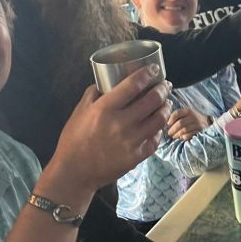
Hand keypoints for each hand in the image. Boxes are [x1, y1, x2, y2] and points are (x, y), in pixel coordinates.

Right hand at [52, 66, 171, 192]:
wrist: (74, 172)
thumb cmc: (74, 140)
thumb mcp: (79, 111)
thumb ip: (93, 94)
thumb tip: (106, 81)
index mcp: (105, 109)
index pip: (133, 85)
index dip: (147, 74)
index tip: (154, 69)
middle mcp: (120, 123)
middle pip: (152, 100)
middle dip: (163, 89)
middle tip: (166, 85)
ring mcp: (130, 141)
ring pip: (159, 119)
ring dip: (165, 108)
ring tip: (166, 103)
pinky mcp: (136, 157)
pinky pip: (155, 140)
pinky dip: (158, 130)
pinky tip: (158, 125)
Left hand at [166, 106, 208, 140]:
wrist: (208, 122)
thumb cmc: (193, 119)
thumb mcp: (186, 114)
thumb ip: (177, 116)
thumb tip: (165, 122)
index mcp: (188, 111)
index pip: (177, 113)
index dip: (170, 119)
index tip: (167, 125)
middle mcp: (193, 116)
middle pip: (180, 123)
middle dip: (172, 130)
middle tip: (169, 133)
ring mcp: (197, 124)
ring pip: (184, 130)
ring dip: (177, 134)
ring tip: (174, 137)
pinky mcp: (200, 131)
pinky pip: (189, 135)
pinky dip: (183, 137)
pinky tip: (181, 138)